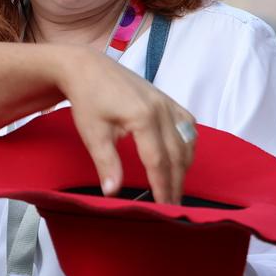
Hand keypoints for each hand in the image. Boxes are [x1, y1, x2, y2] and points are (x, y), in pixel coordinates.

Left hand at [58, 48, 195, 203]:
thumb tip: (112, 192)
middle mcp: (162, 109)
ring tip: (175, 187)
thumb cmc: (87, 99)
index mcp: (143, 117)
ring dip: (184, 166)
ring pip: (187, 141)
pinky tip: (182, 158)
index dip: (162, 187)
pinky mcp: (167, 100)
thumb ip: (106, 163)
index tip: (164, 208)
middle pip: (177, 155)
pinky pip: (188, 125)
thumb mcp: (93, 133)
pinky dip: (188, 145)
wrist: (87, 68)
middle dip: (176, 183)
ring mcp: (168, 103)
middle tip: (172, 206)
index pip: (158, 161)